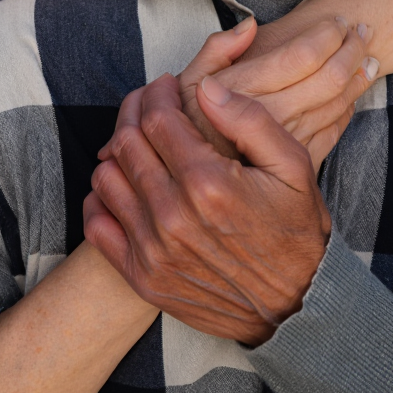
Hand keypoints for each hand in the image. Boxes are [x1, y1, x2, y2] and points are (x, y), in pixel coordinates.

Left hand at [84, 73, 331, 344]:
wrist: (296, 307)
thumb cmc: (295, 230)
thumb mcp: (293, 165)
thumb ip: (249, 119)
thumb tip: (206, 87)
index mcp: (208, 183)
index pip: (156, 118)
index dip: (156, 92)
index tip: (165, 85)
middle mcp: (173, 216)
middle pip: (125, 142)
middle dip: (133, 111)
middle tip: (148, 104)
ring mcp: (154, 250)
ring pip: (105, 177)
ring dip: (117, 152)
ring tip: (140, 143)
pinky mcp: (142, 277)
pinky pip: (96, 224)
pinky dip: (101, 197)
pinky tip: (125, 185)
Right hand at [177, 17, 378, 170]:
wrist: (190, 188)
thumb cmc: (185, 129)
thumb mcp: (184, 83)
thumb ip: (215, 50)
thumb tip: (250, 26)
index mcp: (246, 90)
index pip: (303, 55)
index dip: (328, 34)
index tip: (337, 21)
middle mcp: (272, 116)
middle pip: (330, 77)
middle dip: (352, 49)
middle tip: (362, 31)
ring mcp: (289, 142)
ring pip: (339, 104)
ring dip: (359, 76)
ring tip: (367, 56)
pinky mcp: (297, 163)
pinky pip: (335, 131)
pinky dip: (348, 108)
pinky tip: (353, 94)